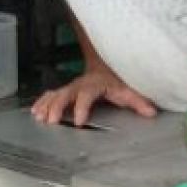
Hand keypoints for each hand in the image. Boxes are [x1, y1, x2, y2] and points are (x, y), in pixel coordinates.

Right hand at [31, 67, 157, 125]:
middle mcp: (79, 84)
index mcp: (94, 84)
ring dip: (46, 105)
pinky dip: (42, 102)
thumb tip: (151, 112)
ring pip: (55, 94)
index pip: (86, 95)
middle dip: (56, 107)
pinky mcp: (65, 90)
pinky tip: (35, 111)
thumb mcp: (128, 89)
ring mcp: (70, 86)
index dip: (81, 108)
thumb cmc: (116, 80)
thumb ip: (139, 102)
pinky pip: (51, 94)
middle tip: (50, 120)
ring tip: (38, 117)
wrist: (105, 65)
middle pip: (65, 94)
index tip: (78, 121)